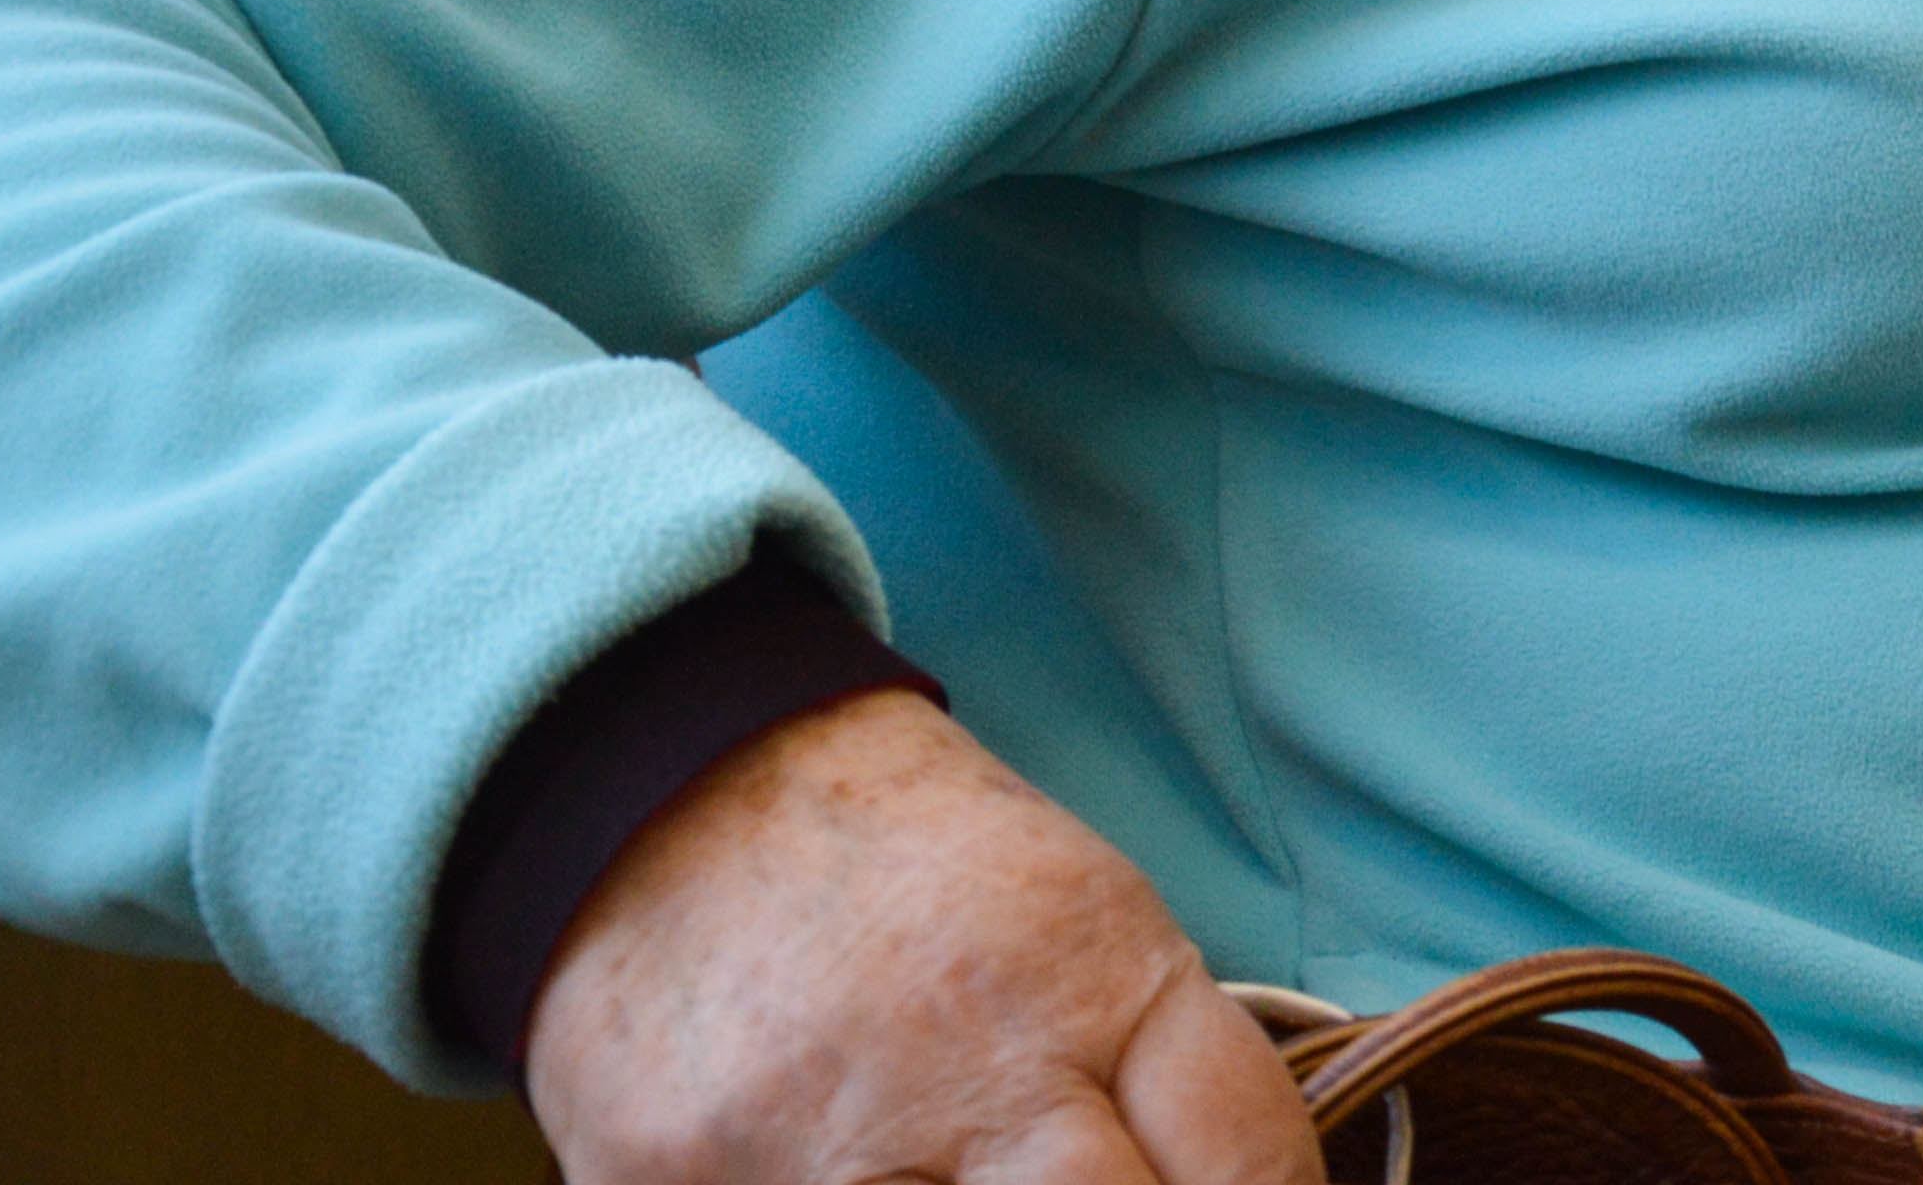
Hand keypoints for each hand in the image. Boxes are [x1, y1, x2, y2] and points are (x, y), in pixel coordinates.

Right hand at [522, 688, 1317, 1184]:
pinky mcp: (687, 1179)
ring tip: (946, 1168)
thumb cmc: (908, 863)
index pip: (1246, 1158)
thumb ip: (1139, 1062)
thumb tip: (1201, 1181)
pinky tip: (824, 1165)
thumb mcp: (1073, 917)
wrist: (676, 777)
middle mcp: (982, 1062)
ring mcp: (834, 1138)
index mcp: (1100, 976)